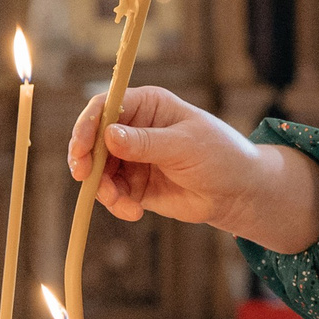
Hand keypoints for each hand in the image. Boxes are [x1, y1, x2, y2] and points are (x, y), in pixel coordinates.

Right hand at [66, 86, 318, 254]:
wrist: (238, 193)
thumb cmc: (219, 156)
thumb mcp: (184, 146)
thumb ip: (146, 143)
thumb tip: (108, 136)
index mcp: (147, 105)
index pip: (105, 107)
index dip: (88, 125)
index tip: (81, 148)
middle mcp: (134, 128)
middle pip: (92, 140)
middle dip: (85, 160)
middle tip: (84, 178)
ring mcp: (132, 158)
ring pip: (98, 170)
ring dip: (103, 188)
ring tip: (123, 203)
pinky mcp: (134, 185)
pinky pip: (112, 193)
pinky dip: (116, 204)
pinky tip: (134, 212)